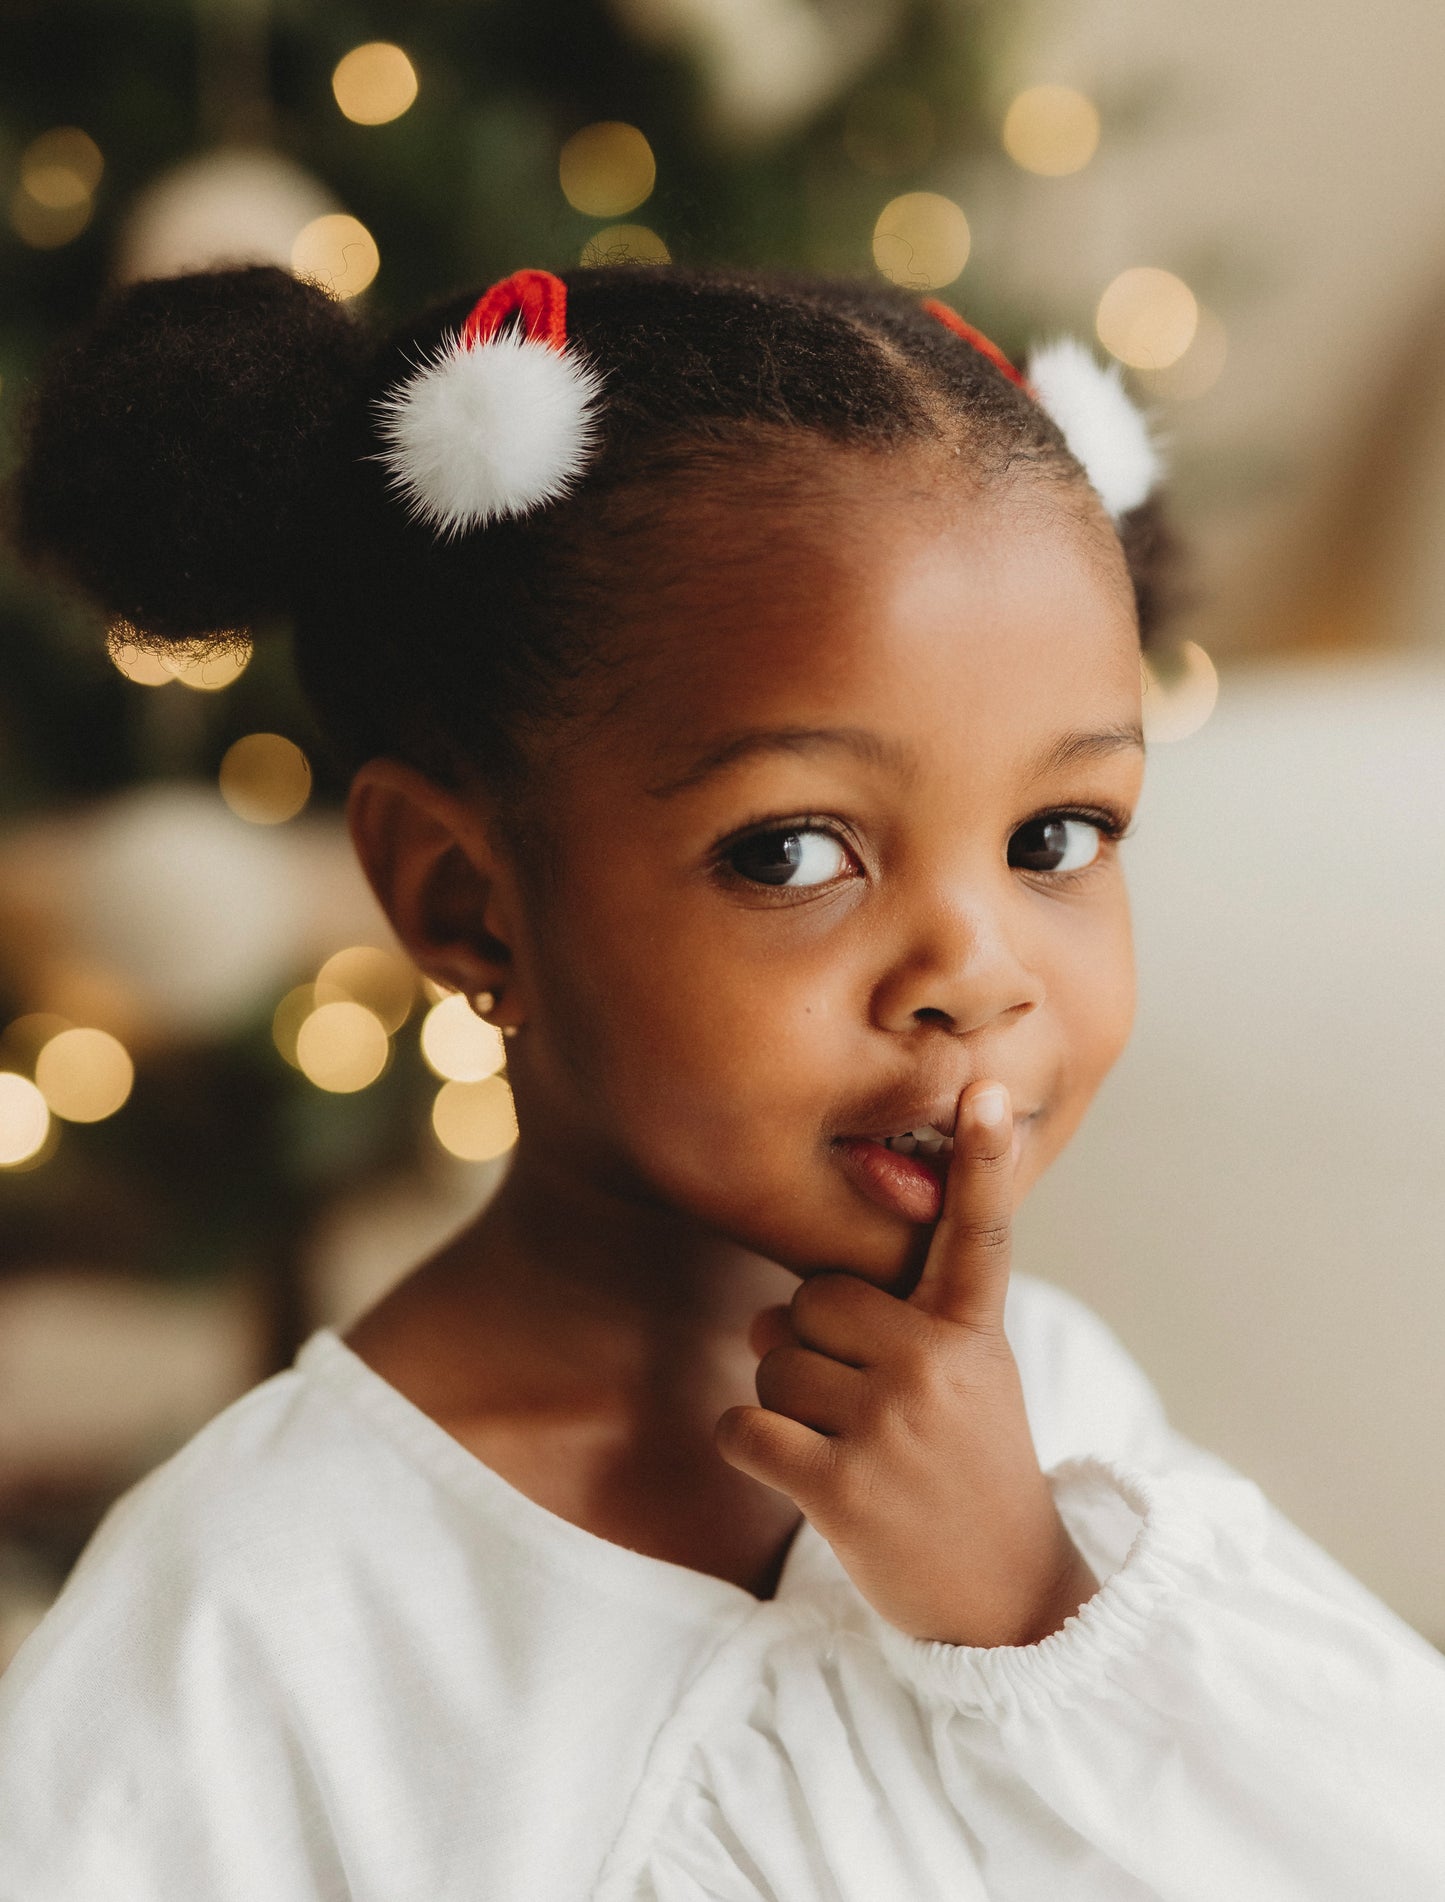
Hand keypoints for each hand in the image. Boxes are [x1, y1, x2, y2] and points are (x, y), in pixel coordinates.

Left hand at [714, 1080, 1096, 1647]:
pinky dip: (748, 1444)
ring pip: (772, 1363)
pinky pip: (743, 1425)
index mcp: (972, 1331)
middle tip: (854, 1399)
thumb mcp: (969, 1376)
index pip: (978, 1232)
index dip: (981, 1160)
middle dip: (809, 1344)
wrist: (1002, 1595)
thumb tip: (772, 1307)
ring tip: (844, 1444)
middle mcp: (935, 1365)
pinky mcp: (840, 1487)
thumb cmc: (966, 1466)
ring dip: (783, 1403)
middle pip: (810, 1300)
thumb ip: (897, 1319)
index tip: (983, 1090)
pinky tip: (794, 1469)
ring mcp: (889, 1425)